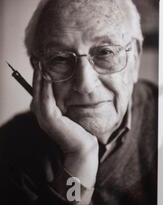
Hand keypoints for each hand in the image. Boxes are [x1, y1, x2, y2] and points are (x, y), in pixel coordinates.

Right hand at [31, 67, 97, 187]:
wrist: (83, 146)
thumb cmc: (81, 130)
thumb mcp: (73, 112)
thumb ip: (67, 102)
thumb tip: (72, 87)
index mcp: (46, 112)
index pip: (40, 90)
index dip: (40, 76)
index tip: (43, 62)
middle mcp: (42, 113)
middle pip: (36, 89)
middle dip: (37, 73)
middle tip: (38, 59)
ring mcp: (43, 116)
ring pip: (38, 92)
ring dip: (39, 77)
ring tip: (40, 63)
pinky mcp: (49, 118)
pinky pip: (44, 98)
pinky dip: (44, 86)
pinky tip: (47, 75)